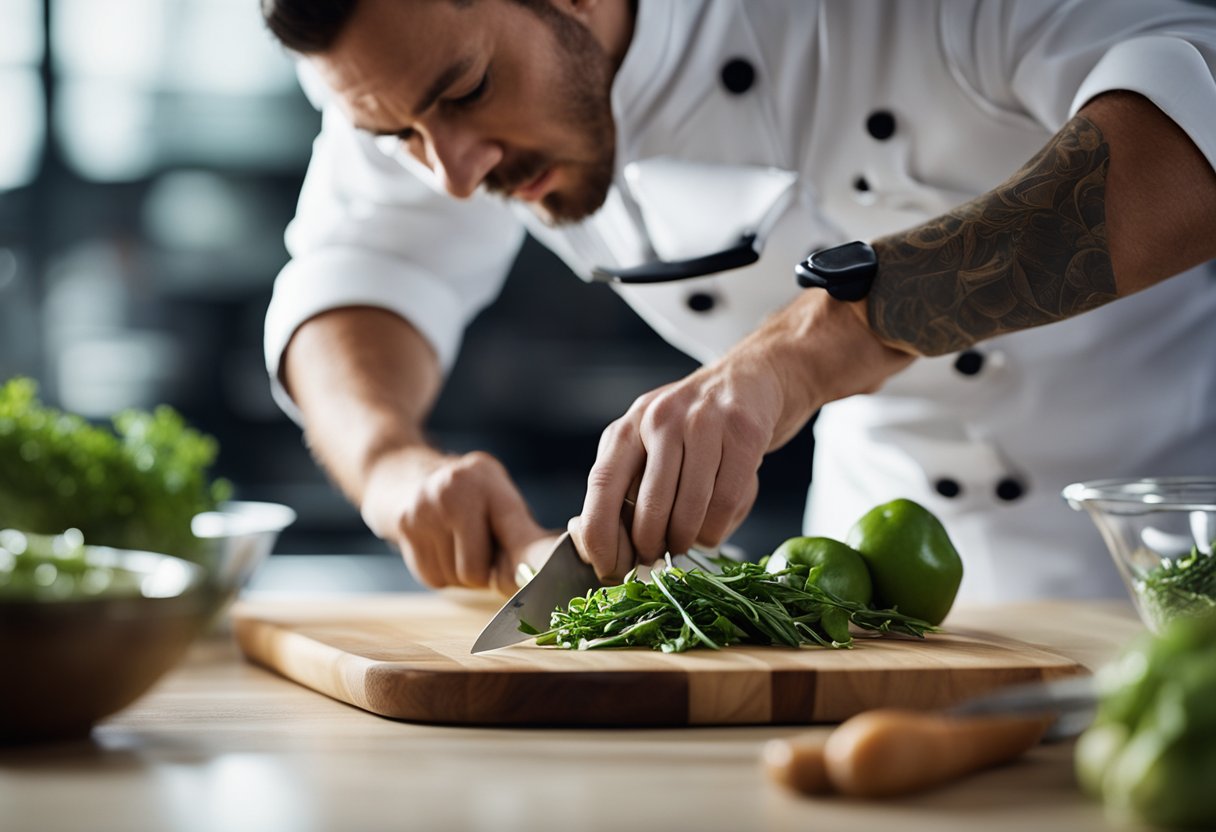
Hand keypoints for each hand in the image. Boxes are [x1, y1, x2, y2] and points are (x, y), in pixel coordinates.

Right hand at [360, 446, 551, 594]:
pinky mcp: (404, 525)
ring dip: (459, 573)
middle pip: (477, 571)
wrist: (403, 474)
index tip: (535, 586)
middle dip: (481, 572)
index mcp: (489, 480)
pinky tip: (437, 546)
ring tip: (456, 543)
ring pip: (455, 578)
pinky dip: (439, 572)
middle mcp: (456, 488)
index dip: (527, 565)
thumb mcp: (498, 499)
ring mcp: (425, 506)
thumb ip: (520, 534)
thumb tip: (537, 575)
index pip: (516, 533)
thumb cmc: (468, 498)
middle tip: (479, 550)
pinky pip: (432, 577)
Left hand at [576, 290, 912, 578]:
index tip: (608, 567)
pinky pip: (727, 500)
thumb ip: (629, 483)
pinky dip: (720, 527)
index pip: (602, 484)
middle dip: (654, 546)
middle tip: (660, 558)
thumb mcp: (652, 441)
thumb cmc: (698, 424)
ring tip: (692, 541)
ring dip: (690, 540)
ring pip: (690, 509)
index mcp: (630, 426)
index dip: (601, 534)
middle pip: (649, 506)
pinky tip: (717, 526)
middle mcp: (660, 419)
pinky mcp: (743, 431)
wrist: (756, 377)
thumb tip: (605, 546)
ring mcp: (703, 421)